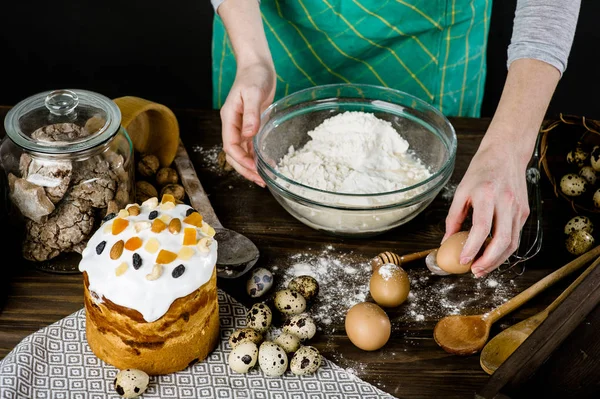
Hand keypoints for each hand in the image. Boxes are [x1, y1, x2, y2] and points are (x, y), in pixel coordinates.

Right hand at [220, 62, 275, 186]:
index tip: (254, 168)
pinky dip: (256, 156)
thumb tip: (249, 134)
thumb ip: (251, 114)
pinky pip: (250, 146)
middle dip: (245, 169)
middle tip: (260, 180)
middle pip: (234, 154)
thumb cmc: (254, 76)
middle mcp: (233, 125)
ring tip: (263, 178)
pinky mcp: (251, 125)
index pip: (230, 146)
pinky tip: (265, 164)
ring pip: (242, 152)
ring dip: (250, 166)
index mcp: (229, 118)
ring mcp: (241, 126)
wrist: (257, 66)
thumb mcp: (253, 93)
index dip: (240, 160)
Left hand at [444, 139, 530, 277]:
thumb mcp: (461, 190)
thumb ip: (453, 217)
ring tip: (481, 268)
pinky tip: (492, 255)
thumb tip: (446, 241)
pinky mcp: (524, 212)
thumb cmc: (481, 171)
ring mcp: (518, 208)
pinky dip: (504, 250)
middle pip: (502, 240)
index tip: (462, 261)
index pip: (481, 228)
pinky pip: (516, 236)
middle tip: (474, 271)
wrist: (506, 153)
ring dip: (497, 260)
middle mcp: (506, 202)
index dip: (472, 247)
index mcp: (487, 195)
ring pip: (512, 243)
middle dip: (488, 261)